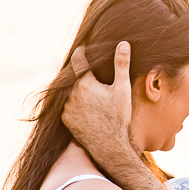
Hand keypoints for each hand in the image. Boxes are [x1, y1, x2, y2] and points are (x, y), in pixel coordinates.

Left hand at [63, 43, 139, 158]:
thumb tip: (123, 44)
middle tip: (94, 76)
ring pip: (71, 92)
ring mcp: (67, 107)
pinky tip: (88, 109)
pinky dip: (76, 104)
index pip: (79, 60)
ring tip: (93, 95)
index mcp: (85, 83)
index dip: (81, 52)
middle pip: (75, 78)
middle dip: (83, 75)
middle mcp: (72, 93)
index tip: (83, 47)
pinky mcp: (65, 119)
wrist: (109, 145)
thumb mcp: (123, 89)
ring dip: (79, 90)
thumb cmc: (118, 116)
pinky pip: (69, 106)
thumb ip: (122, 65)